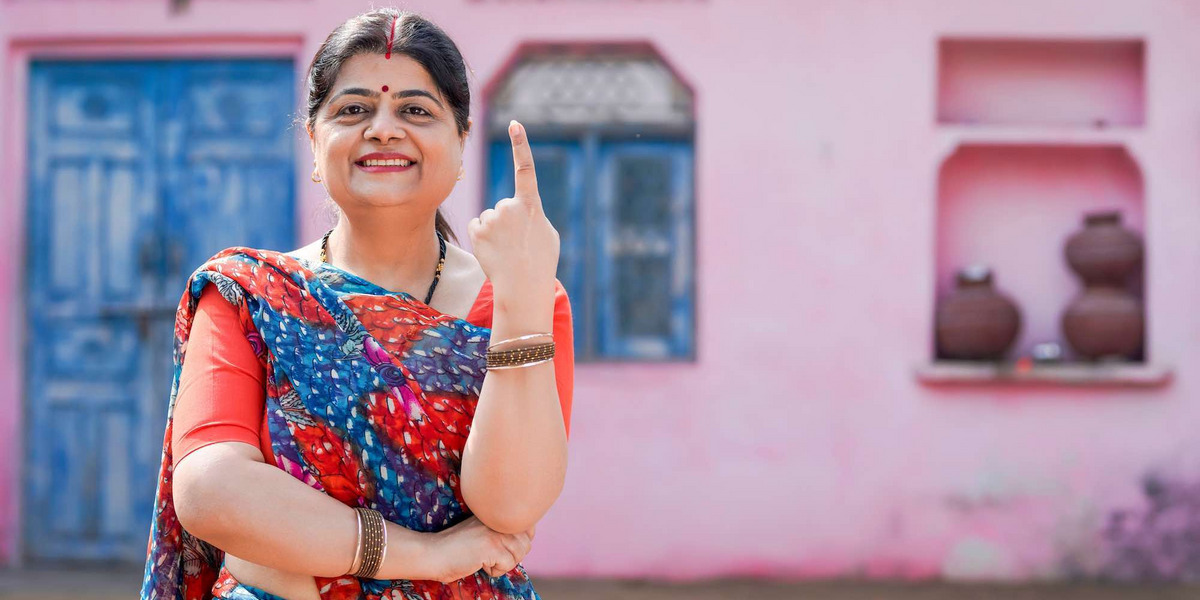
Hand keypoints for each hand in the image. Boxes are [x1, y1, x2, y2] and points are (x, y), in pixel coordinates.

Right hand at [424, 516, 536, 582]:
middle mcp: (498, 519)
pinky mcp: (491, 546)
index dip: (519, 542)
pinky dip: (494, 571)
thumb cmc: (455, 548)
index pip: (528, 527)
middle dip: (511, 557)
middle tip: (489, 556)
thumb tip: (527, 540)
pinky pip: (508, 565)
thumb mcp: (482, 531)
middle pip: (526, 544)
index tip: (500, 548)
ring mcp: (495, 531)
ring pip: (518, 555)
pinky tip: (479, 563)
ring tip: (483, 558)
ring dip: (502, 564)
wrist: (433, 553)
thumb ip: (501, 531)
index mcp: (497, 513)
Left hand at [468, 120, 559, 301]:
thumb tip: (522, 211)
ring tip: (506, 251)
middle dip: (507, 223)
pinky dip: (482, 238)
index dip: (520, 144)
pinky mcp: (477, 230)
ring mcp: (492, 217)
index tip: (514, 125)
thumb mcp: (546, 234)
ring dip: (494, 232)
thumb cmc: (540, 262)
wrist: (523, 286)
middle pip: (503, 207)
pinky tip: (493, 251)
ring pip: (489, 218)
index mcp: (531, 205)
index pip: (526, 168)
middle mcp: (510, 206)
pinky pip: (478, 227)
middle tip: (517, 244)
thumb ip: (533, 216)